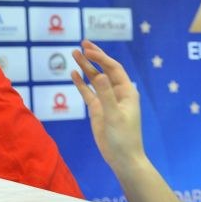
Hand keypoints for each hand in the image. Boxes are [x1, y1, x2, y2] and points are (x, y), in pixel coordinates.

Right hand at [71, 40, 145, 172]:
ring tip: (74, 54)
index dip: (101, 57)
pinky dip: (81, 82)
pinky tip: (73, 73)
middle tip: (82, 43)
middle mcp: (117, 93)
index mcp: (127, 92)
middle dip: (94, 56)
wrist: (122, 158)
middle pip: (105, 69)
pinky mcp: (98, 109)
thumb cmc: (123, 137)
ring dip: (86, 67)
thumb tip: (100, 75)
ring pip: (95, 79)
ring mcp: (106, 100)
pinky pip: (88, 92)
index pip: (113, 69)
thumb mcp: (114, 115)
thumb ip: (106, 95)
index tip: (87, 49)